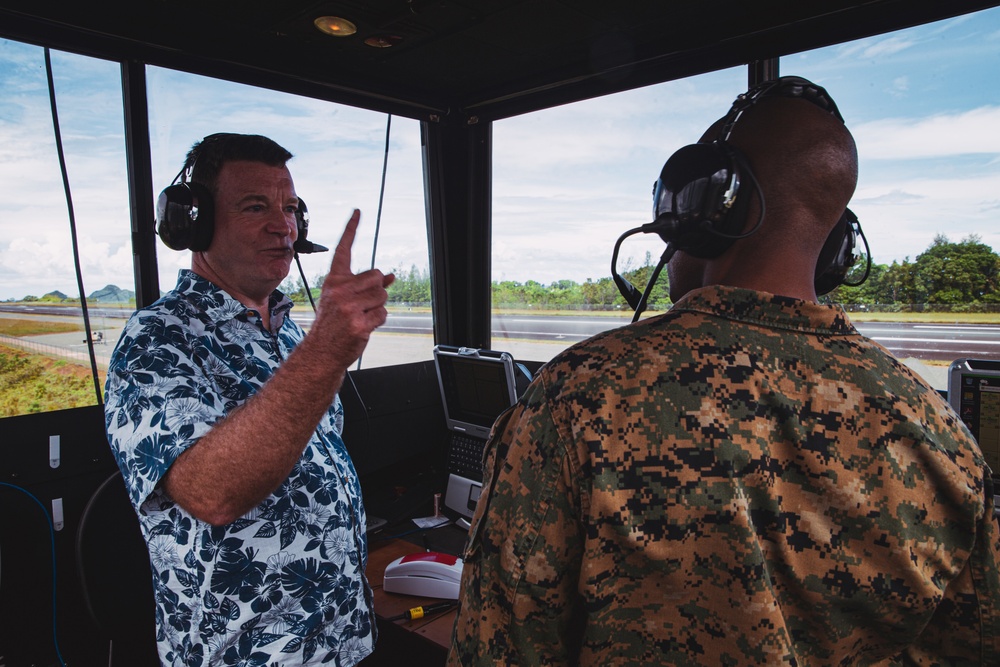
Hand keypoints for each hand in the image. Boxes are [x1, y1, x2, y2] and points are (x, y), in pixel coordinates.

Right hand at [312, 209, 394, 364]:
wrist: (321, 351)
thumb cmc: (333, 323)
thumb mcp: (343, 299)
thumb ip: (365, 286)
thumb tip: (391, 276)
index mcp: (333, 281)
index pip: (343, 250)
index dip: (351, 229)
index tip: (358, 212)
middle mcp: (339, 290)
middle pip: (376, 276)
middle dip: (377, 290)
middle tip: (363, 303)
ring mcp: (348, 307)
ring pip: (382, 295)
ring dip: (378, 306)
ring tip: (362, 315)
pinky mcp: (358, 323)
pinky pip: (382, 314)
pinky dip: (378, 320)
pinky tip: (364, 325)